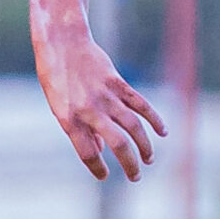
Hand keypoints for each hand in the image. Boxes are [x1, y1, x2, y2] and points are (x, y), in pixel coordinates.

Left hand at [35, 27, 164, 181]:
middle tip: (135, 177)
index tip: (104, 176)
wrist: (61, 41)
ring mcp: (105, 95)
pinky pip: (140, 104)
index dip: (97, 169)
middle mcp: (89, 109)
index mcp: (69, 118)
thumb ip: (80, 129)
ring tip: (148, 159)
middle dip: (130, 165)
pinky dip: (154, 119)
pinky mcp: (118, 83)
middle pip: (118, 144)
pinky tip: (162, 132)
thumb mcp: (59, 105)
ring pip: (134, 126)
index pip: (87, 153)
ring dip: (145, 147)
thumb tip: (100, 152)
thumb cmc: (56, 77)